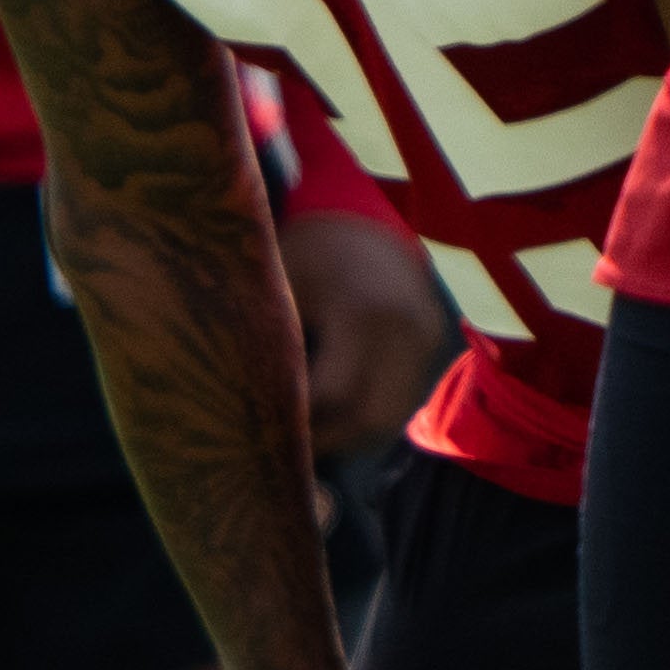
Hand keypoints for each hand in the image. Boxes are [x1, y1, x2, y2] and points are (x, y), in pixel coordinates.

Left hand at [278, 203, 453, 460]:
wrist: (363, 220)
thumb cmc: (306, 251)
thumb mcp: (279, 285)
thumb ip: (267, 338)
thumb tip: (236, 401)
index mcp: (361, 310)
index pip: (332, 393)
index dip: (296, 419)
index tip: (261, 433)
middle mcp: (404, 329)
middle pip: (368, 417)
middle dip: (324, 440)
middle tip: (281, 449)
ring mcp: (426, 339)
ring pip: (389, 418)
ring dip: (348, 436)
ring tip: (306, 438)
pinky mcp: (432, 345)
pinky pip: (401, 400)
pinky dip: (368, 417)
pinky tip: (334, 417)